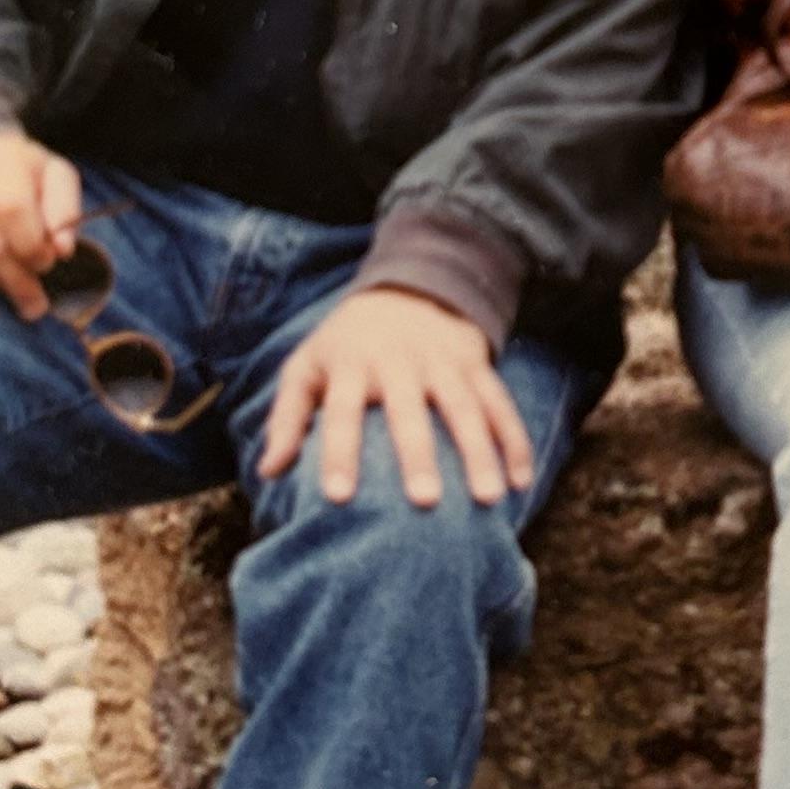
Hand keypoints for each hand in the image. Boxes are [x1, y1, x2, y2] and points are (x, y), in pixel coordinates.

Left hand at [257, 287, 535, 511]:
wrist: (409, 285)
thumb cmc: (347, 342)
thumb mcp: (307, 366)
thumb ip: (287, 417)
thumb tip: (268, 472)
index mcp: (351, 363)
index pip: (341, 411)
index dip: (339, 452)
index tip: (338, 497)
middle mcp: (399, 360)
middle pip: (409, 411)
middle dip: (418, 455)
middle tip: (424, 503)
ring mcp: (443, 361)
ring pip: (464, 408)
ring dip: (479, 453)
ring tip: (487, 500)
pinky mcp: (477, 363)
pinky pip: (500, 403)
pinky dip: (514, 440)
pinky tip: (521, 481)